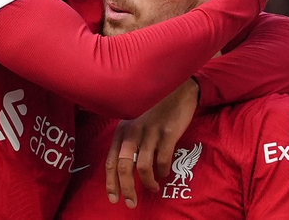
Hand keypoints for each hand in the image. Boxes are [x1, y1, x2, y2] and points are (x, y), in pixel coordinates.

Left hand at [105, 79, 198, 207]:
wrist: (178, 88)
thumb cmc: (154, 107)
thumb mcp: (134, 120)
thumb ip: (127, 139)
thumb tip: (123, 166)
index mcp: (122, 129)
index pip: (110, 161)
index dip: (111, 182)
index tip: (113, 198)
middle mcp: (133, 131)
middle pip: (124, 167)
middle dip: (126, 189)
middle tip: (131, 202)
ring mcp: (150, 132)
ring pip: (143, 166)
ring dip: (147, 182)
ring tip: (153, 187)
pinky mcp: (168, 132)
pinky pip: (163, 159)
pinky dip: (162, 171)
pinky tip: (164, 173)